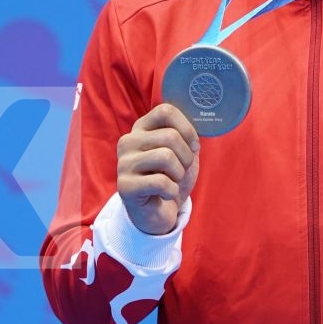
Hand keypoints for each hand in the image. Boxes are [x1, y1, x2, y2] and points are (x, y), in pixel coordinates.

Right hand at [117, 103, 199, 234]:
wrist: (157, 212)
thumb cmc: (171, 178)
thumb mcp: (181, 152)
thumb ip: (185, 135)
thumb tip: (199, 122)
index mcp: (141, 128)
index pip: (165, 111)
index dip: (187, 128)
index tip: (193, 146)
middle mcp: (128, 142)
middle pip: (170, 136)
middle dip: (187, 157)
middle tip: (182, 170)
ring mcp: (124, 163)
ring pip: (166, 157)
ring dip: (179, 174)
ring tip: (173, 181)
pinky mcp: (125, 186)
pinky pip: (161, 182)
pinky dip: (172, 191)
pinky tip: (165, 194)